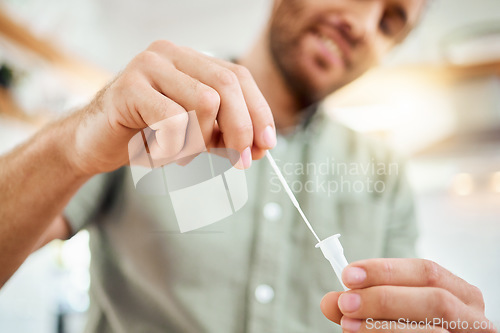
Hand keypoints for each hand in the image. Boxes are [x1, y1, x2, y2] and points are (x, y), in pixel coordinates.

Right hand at [68, 40, 275, 175]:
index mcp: (189, 60)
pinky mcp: (128, 88)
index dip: (258, 111)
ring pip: (205, 103)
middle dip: (241, 129)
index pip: (238, 76)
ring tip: (179, 154)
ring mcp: (148, 66)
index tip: (267, 145)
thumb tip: (262, 146)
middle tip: (240, 162)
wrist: (92, 144)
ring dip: (199, 142)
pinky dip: (174, 148)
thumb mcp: (196, 135)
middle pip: (227, 85)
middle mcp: (170, 55)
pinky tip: (157, 152)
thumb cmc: (146, 138)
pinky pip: (174, 121)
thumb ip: (226, 134)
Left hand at [320, 258, 496, 332]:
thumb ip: (362, 307)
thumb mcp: (389, 314)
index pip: (427, 271)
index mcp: (459, 293)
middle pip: (435, 299)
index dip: (386, 270)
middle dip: (384, 298)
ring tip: (348, 324)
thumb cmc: (413, 329)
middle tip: (345, 302)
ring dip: (384, 326)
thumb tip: (329, 301)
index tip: (348, 274)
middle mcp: (474, 317)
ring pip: (434, 331)